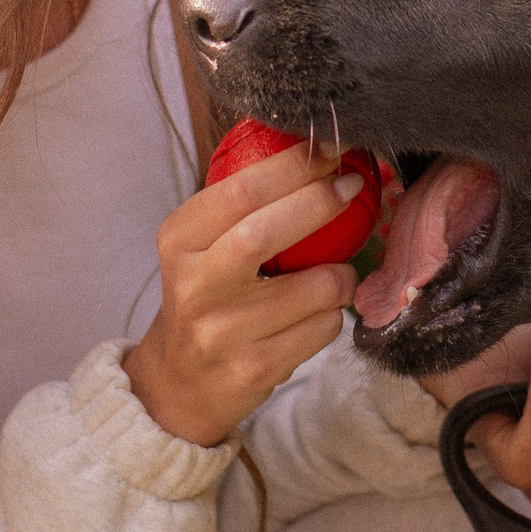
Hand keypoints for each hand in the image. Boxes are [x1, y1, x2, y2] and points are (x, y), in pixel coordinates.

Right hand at [124, 142, 362, 446]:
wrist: (178, 383)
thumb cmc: (206, 295)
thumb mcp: (201, 246)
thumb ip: (243, 204)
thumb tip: (316, 148)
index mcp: (179, 242)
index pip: (237, 192)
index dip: (292, 166)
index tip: (331, 149)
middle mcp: (195, 287)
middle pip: (263, 233)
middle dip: (319, 202)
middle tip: (352, 183)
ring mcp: (223, 332)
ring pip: (315, 286)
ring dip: (341, 273)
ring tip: (333, 271)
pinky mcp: (255, 369)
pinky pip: (324, 327)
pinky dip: (334, 314)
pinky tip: (316, 313)